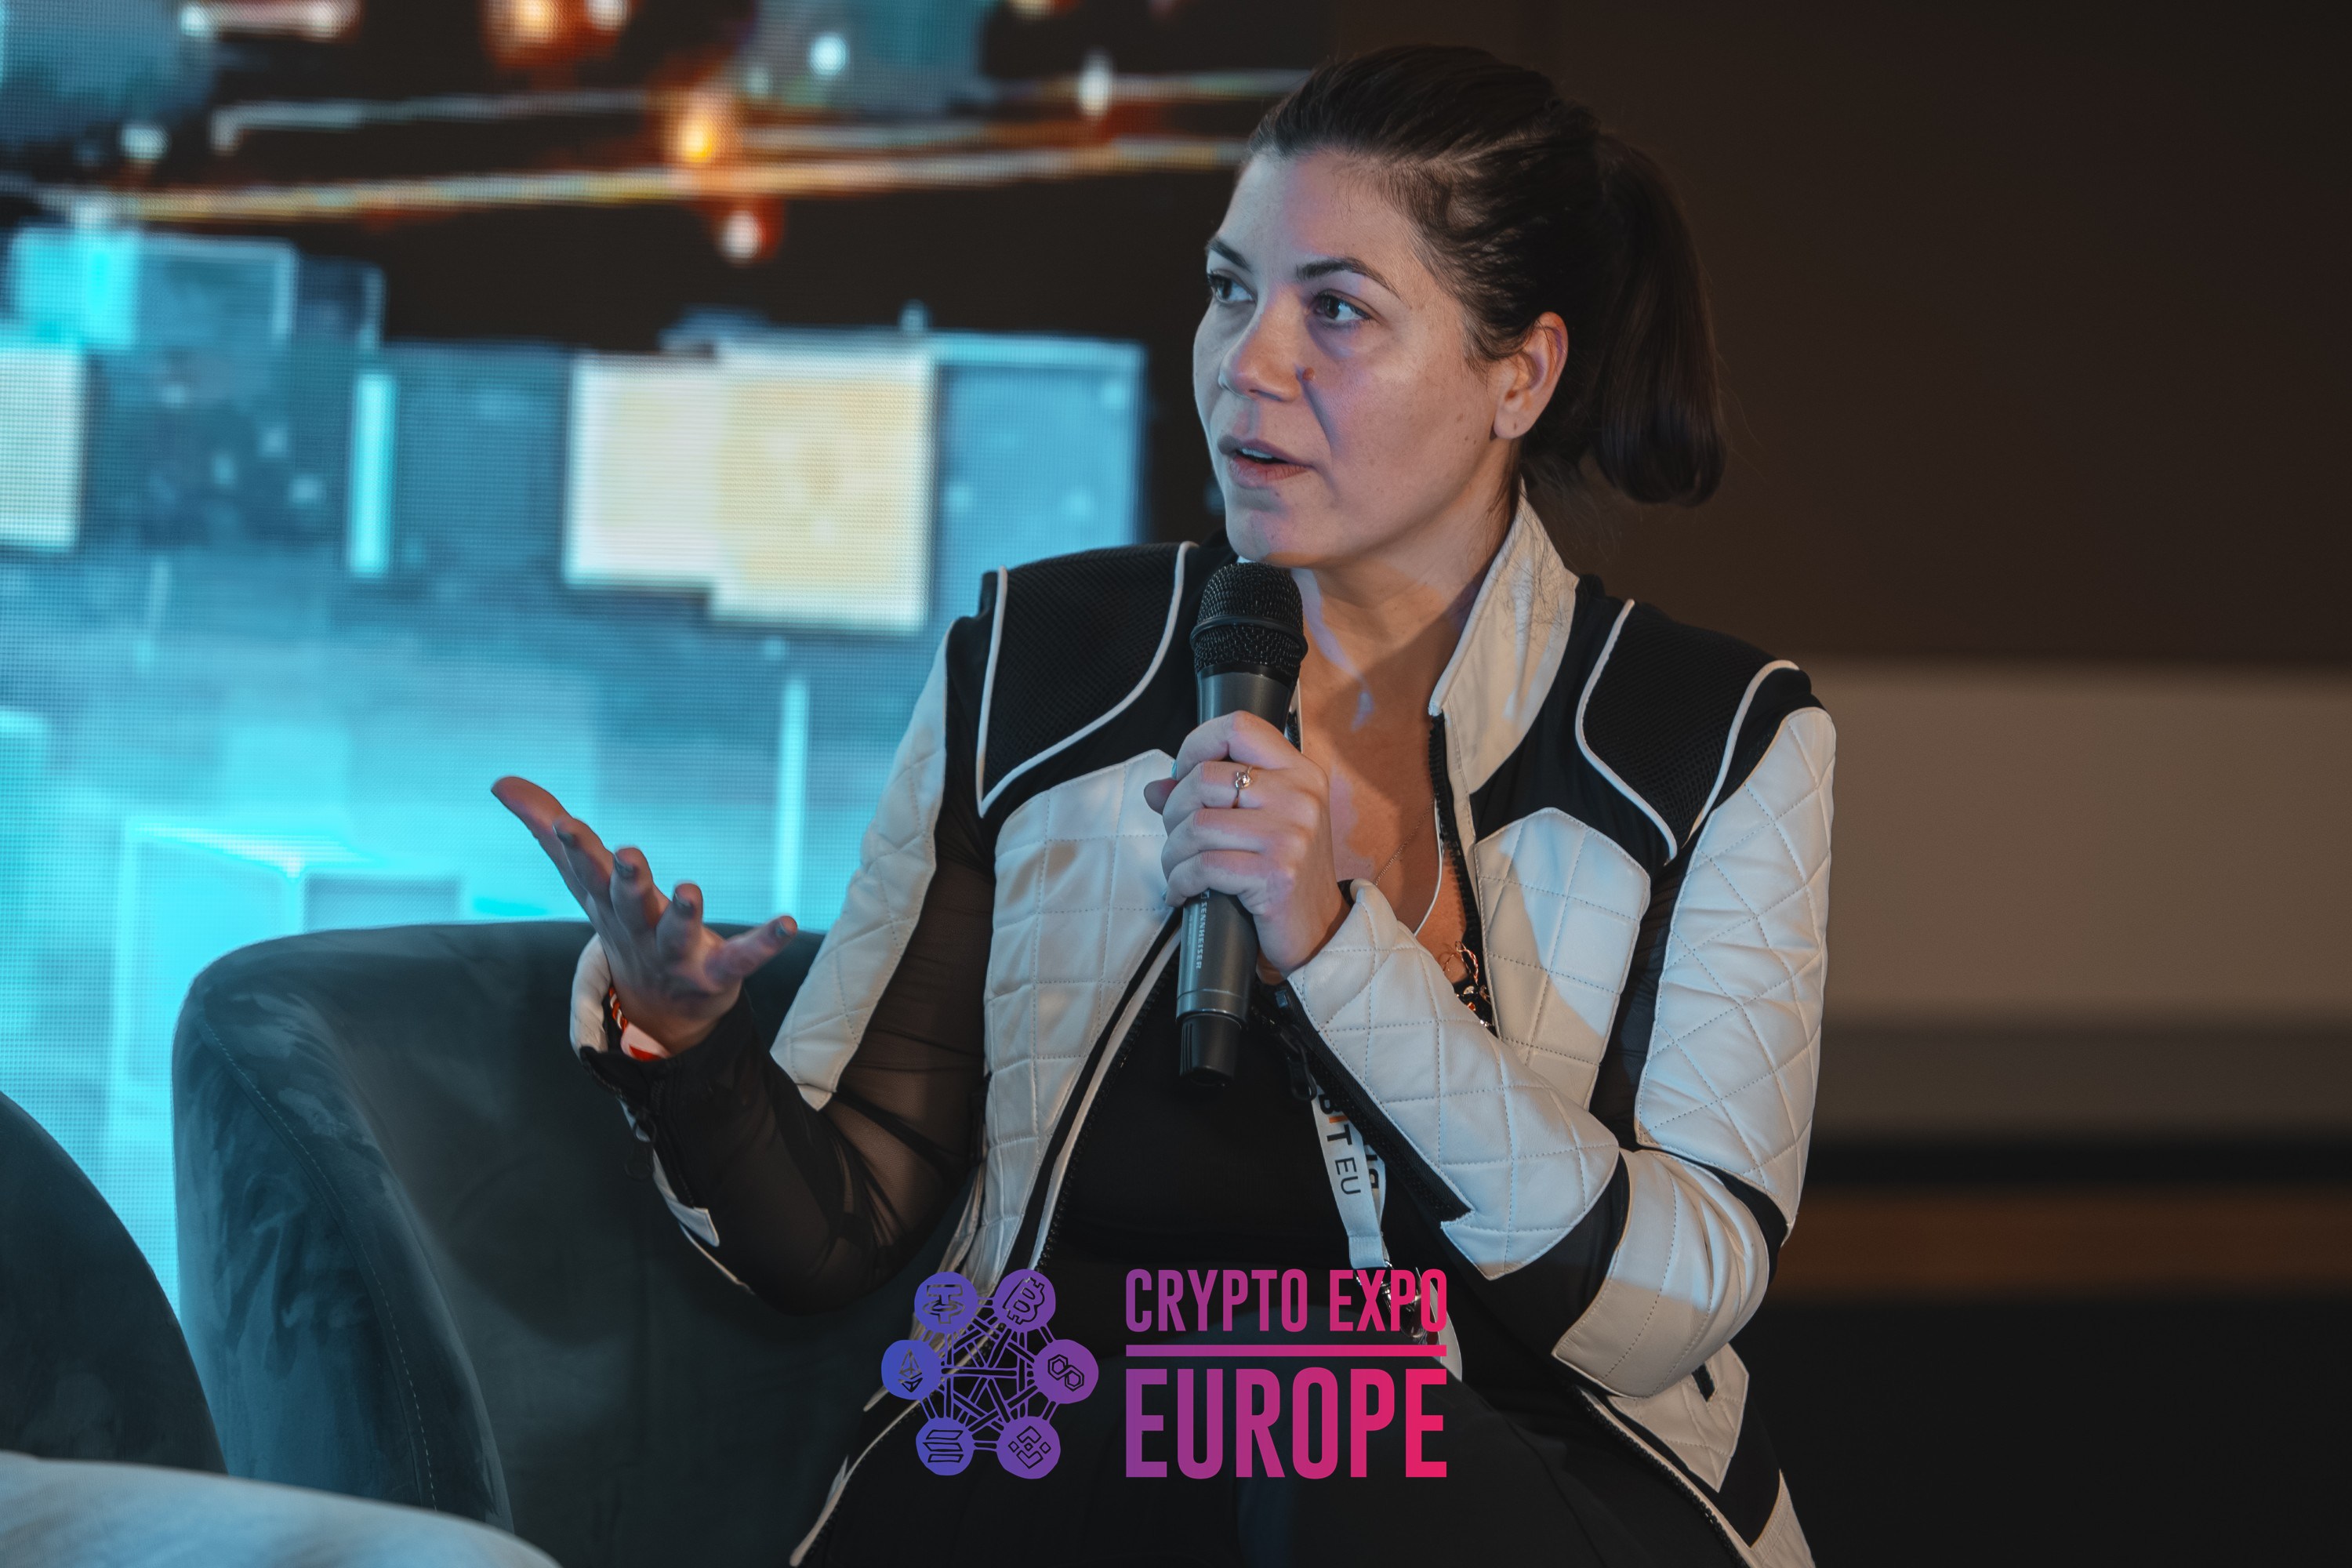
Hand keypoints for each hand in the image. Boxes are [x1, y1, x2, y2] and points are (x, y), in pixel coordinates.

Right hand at [490, 775, 797, 1051]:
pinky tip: (788, 924)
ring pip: (677, 932)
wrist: (659, 1010)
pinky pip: (743, 958)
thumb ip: (549, 831)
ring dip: (683, 912)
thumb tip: (500, 781)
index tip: (565, 823)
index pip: (588, 873)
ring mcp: (677, 954)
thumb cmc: (624, 927)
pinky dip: (764, 943)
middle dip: (628, 880)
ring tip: (689, 888)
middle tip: (628, 854)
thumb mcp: (587, 881)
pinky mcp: (716, 973)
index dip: (577, 849)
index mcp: (611, 904)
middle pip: (631, 902)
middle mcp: (640, 928)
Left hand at [1142, 711, 1348, 975]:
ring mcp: (1291, 834)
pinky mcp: (1276, 874)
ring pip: (1197, 826)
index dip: (1197, 744)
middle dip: (1174, 812)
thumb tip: (1155, 789)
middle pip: (1205, 779)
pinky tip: (1184, 892)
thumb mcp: (1259, 824)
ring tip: (1177, 870)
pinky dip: (1181, 882)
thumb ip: (1210, 799)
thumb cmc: (1285, 873)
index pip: (1239, 727)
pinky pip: (1203, 866)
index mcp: (1299, 773)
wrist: (1321, 931)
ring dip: (1173, 854)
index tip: (1183, 773)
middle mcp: (1299, 796)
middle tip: (1178, 838)